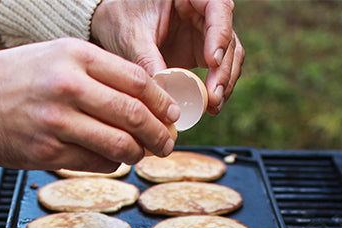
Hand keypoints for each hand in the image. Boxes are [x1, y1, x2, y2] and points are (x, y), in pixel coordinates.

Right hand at [0, 38, 178, 171]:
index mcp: (74, 55)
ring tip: (141, 153)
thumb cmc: (11, 79)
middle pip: (135, 115)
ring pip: (121, 145)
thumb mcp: (54, 57)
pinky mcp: (47, 152)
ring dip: (139, 154)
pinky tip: (108, 157)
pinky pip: (97, 164)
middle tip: (167, 142)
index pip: (137, 80)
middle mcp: (67, 85)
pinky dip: (110, 164)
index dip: (163, 102)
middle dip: (160, 134)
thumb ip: (98, 73)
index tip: (172, 114)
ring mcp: (56, 121)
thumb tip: (149, 100)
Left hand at [90, 0, 244, 113]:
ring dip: (225, 82)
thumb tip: (164, 92)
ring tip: (213, 104)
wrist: (111, 26)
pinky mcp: (203, 51)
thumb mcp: (131, 37)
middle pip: (228, 37)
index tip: (212, 61)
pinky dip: (217, 87)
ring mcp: (205, 32)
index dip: (220, 34)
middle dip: (224, 69)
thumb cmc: (119, 18)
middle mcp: (203, 11)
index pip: (218, 8)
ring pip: (230, 56)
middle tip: (213, 95)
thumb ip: (148, 60)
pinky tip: (209, 104)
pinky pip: (220, 69)